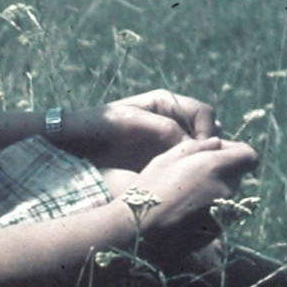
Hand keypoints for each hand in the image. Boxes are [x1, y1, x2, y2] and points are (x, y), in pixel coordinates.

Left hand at [59, 89, 219, 170]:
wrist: (75, 145)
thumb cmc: (99, 126)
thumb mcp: (130, 121)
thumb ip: (162, 128)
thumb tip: (192, 143)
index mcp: (167, 103)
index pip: (204, 112)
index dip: (207, 131)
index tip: (202, 151)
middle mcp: (173, 120)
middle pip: (208, 130)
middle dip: (210, 146)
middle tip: (202, 166)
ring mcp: (168, 141)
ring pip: (200, 149)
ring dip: (202, 160)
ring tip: (194, 175)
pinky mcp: (162, 160)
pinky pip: (186, 165)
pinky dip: (191, 172)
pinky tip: (184, 183)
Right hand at [125, 136, 258, 261]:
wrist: (137, 232)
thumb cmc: (148, 189)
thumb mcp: (166, 159)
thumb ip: (197, 147)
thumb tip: (217, 143)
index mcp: (214, 167)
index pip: (249, 157)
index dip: (236, 152)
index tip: (217, 153)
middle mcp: (225, 190)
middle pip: (236, 176)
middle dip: (221, 171)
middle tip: (193, 174)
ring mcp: (222, 214)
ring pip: (227, 197)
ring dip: (213, 193)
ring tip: (183, 196)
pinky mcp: (216, 233)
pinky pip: (218, 216)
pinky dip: (206, 213)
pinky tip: (182, 214)